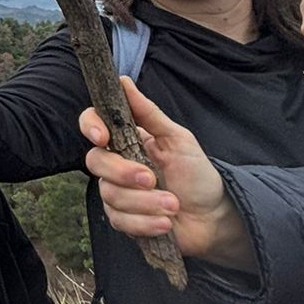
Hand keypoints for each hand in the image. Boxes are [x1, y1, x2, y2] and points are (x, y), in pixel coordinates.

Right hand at [81, 79, 251, 267]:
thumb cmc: (197, 174)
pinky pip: (120, 221)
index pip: (93, 124)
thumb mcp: (178, 139)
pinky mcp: (124, 221)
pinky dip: (145, 223)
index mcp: (127, 139)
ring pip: (110, 195)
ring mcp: (118, 194)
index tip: (102, 137)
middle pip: (96, 162)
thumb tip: (122, 80)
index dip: (91, 126)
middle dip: (124, 173)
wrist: (213, 218)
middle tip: (153, 180)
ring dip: (145, 203)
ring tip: (173, 205)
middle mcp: (117, 165)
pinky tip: (165, 223)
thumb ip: (149, 113)